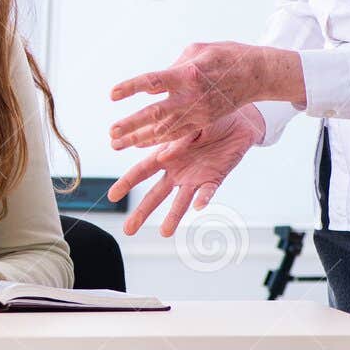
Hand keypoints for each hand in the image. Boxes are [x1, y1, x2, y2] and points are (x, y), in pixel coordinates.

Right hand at [107, 107, 263, 235]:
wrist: (238, 121)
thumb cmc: (207, 117)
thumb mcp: (188, 123)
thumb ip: (176, 140)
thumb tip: (163, 158)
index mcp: (164, 154)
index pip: (141, 171)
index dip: (126, 184)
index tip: (111, 196)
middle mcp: (176, 171)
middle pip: (155, 194)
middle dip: (141, 211)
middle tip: (128, 230)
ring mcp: (194, 177)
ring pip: (180, 201)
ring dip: (172, 216)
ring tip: (164, 233)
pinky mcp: (214, 178)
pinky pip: (208, 192)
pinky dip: (204, 199)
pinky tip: (199, 207)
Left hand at [110, 43, 301, 149]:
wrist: (258, 74)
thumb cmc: (225, 56)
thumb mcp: (197, 51)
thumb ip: (171, 67)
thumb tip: (150, 88)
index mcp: (188, 74)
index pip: (153, 82)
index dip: (132, 88)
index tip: (112, 94)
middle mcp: (192, 97)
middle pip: (156, 113)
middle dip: (132, 124)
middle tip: (111, 132)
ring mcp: (199, 112)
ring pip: (165, 129)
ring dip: (139, 138)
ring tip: (117, 143)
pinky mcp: (204, 121)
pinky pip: (178, 135)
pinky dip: (158, 141)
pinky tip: (140, 145)